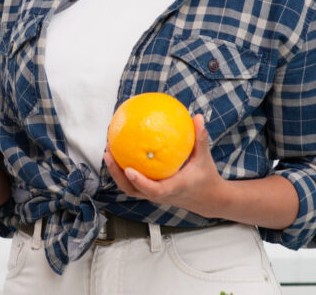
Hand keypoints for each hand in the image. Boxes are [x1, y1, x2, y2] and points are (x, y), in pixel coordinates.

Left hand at [103, 113, 227, 218]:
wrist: (207, 198)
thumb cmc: (205, 176)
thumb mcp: (204, 158)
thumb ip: (200, 138)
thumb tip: (198, 117)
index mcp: (172, 188)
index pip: (153, 190)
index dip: (139, 181)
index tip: (128, 169)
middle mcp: (160, 195)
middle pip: (132, 189)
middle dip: (117, 174)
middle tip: (108, 154)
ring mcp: (153, 195)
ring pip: (129, 188)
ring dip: (116, 173)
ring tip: (108, 153)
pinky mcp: (151, 192)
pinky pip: (133, 183)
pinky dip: (123, 171)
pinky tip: (120, 153)